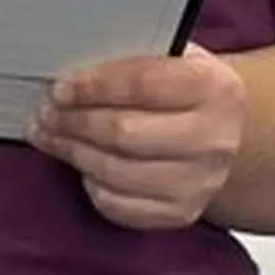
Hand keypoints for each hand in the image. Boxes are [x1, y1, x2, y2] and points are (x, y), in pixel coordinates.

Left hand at [32, 44, 247, 231]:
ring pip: (114, 171)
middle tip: (47, 113)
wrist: (227, 136)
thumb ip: (132, 62)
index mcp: (214, 87)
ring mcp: (199, 182)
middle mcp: (214, 138)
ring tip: (53, 136)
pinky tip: (83, 166)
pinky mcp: (181, 213)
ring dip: (74, 152)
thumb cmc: (187, 93)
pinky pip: (117, 204)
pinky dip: (91, 184)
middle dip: (75, 121)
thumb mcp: (174, 61)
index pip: (142, 84)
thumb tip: (71, 76)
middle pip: (123, 132)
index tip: (61, 88)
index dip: (93, 86)